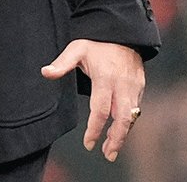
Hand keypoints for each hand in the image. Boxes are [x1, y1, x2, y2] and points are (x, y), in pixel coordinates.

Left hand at [42, 39, 144, 162]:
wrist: (123, 31)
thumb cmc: (96, 42)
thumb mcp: (77, 48)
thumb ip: (62, 63)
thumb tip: (45, 73)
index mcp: (105, 77)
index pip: (101, 110)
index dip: (95, 129)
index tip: (88, 143)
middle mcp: (123, 84)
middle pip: (122, 118)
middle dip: (116, 139)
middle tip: (107, 154)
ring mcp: (134, 86)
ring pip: (132, 116)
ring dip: (123, 134)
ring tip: (111, 148)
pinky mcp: (141, 86)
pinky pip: (136, 109)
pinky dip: (128, 122)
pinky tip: (119, 130)